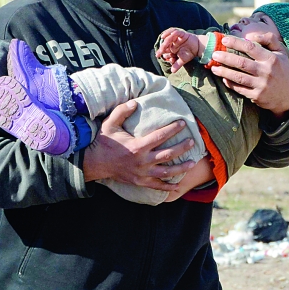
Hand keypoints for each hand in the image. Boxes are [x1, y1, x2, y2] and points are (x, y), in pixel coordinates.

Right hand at [81, 100, 195, 189]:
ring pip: (166, 172)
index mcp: (138, 146)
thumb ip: (122, 111)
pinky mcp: (140, 182)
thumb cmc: (104, 142)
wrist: (95, 163)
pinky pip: (156, 186)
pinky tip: (178, 185)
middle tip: (192, 142)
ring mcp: (142, 173)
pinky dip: (168, 187)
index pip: (160, 136)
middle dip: (182, 148)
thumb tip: (135, 102)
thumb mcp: (110, 124)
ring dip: (181, 168)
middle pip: (168, 154)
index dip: (173, 129)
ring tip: (193, 163)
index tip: (183, 123)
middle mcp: (142, 161)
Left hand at [157, 28, 200, 72]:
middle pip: (165, 44)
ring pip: (169, 38)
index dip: (161, 52)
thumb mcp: (183, 60)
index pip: (165, 49)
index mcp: (172, 48)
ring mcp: (177, 37)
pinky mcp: (181, 34)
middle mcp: (173, 42)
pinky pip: (174, 32)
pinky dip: (169, 33)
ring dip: (165, 42)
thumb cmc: (190, 53)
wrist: (199, 48)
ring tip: (162, 47)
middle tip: (159, 53)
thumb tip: (172, 71)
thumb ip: (177, 65)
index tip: (158, 56)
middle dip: (162, 48)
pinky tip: (164, 37)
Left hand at [208, 32, 288, 119]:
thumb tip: (253, 35)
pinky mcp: (257, 96)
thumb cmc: (282, 70)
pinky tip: (223, 78)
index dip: (236, 42)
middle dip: (225, 58)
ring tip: (213, 67)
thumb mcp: (281, 52)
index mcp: (271, 59)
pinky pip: (240, 89)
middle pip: (241, 63)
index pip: (250, 48)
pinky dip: (230, 83)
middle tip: (214, 54)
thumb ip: (269, 39)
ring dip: (224, 72)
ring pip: (238, 77)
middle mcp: (266, 72)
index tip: (224, 39)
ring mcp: (261, 85)